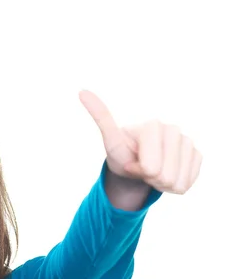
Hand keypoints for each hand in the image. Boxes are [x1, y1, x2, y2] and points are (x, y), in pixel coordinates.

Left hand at [79, 90, 202, 194]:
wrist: (136, 165)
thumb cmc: (122, 153)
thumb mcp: (110, 140)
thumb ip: (101, 117)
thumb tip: (81, 91)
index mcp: (154, 125)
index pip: (150, 167)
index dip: (137, 170)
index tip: (131, 161)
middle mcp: (174, 130)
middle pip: (164, 176)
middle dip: (150, 179)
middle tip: (142, 169)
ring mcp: (188, 142)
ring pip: (177, 182)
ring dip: (162, 184)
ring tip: (153, 172)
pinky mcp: (197, 155)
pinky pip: (187, 183)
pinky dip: (174, 186)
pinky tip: (166, 174)